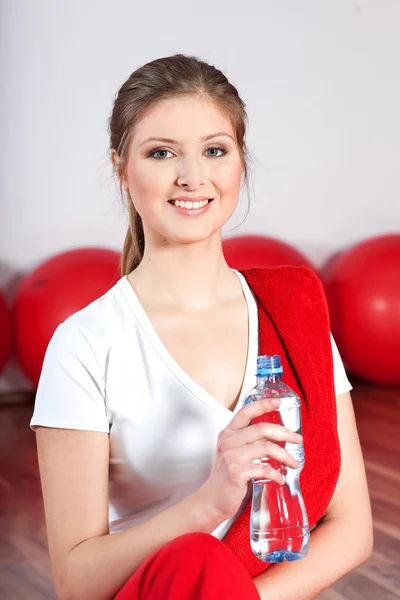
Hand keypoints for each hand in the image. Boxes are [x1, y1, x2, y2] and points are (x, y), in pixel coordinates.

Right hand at [198, 397, 302, 521]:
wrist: (212, 500)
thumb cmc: (226, 477)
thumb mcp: (233, 452)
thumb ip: (249, 442)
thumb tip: (276, 437)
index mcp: (228, 433)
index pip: (246, 411)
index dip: (263, 404)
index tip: (278, 402)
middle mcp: (228, 441)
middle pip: (262, 428)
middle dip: (285, 433)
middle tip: (297, 439)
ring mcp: (231, 456)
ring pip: (267, 448)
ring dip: (285, 456)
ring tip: (294, 463)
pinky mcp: (236, 472)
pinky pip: (264, 469)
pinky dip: (277, 474)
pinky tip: (280, 479)